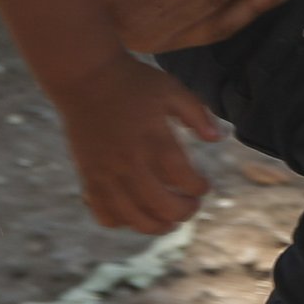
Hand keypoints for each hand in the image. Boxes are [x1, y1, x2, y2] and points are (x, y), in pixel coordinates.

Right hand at [55, 56, 221, 234]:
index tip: (204, 185)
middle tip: (192, 206)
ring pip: (134, 218)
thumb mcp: (170, 88)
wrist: (85, 77)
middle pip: (162, 206)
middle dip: (184, 212)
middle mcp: (129, 161)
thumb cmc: (132, 82)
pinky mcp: (88, 177)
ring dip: (156, 226)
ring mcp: (106, 173)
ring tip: (169, 222)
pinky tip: (134, 214)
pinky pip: (104, 214)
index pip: (184, 178)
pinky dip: (120, 222)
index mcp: (153, 139)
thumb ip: (196, 113)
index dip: (199, 187)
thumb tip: (218, 138)